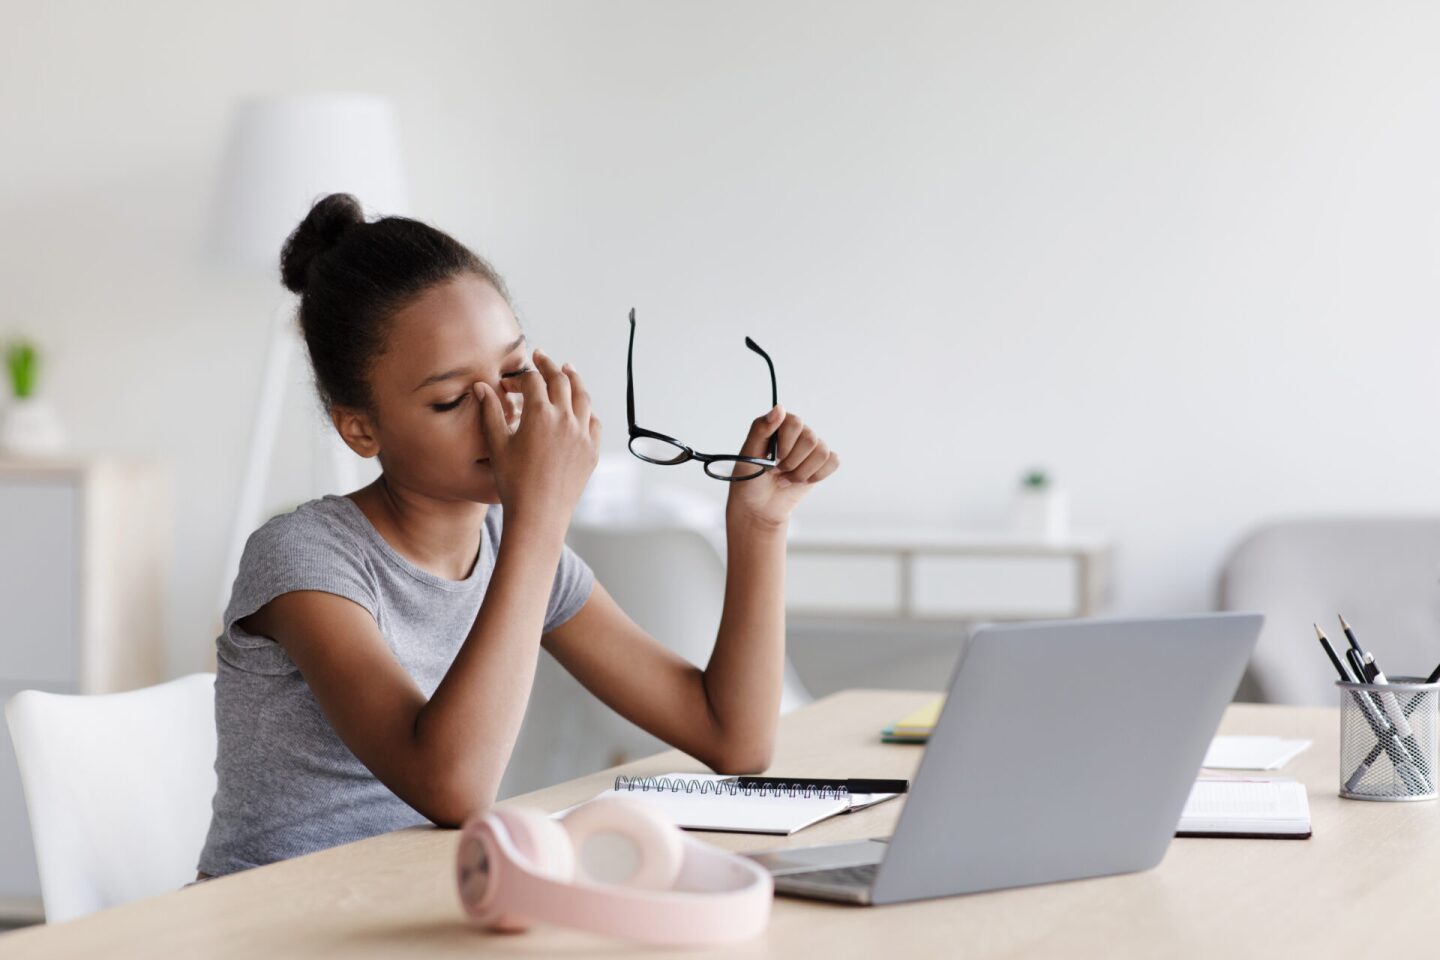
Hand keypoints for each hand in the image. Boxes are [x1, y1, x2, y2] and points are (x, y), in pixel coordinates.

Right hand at [474, 348, 600, 531]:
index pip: (532, 381)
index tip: (509, 383)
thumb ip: (490, 412)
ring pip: (583, 397)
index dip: (519, 377)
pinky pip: (593, 421)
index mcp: (540, 414)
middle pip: (561, 380)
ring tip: (568, 370)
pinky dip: (586, 410)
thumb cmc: (513, 483)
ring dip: (574, 379)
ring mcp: (582, 434)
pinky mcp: (591, 451)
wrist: (539, 515)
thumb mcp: (497, 445)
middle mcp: (566, 419)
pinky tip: (581, 408)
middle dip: (549, 365)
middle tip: (541, 356)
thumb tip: (481, 387)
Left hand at [724, 405, 838, 530]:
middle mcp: (797, 431)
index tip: (774, 459)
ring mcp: (811, 446)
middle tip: (778, 471)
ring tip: (786, 478)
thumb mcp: (749, 455)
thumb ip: (761, 429)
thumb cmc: (750, 479)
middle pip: (810, 439)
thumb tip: (779, 408)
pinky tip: (802, 480)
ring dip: (802, 472)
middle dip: (792, 463)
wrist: (760, 506)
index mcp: (778, 423)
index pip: (795, 423)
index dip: (786, 445)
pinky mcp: (822, 462)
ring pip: (821, 452)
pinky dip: (816, 476)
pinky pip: (833, 461)